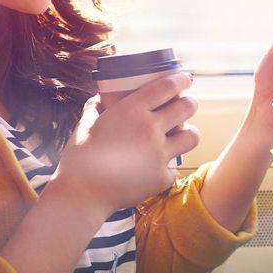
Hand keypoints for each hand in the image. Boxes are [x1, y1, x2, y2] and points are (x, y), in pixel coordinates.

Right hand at [49, 72, 199, 214]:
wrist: (81, 193)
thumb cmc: (79, 158)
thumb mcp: (86, 124)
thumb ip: (95, 107)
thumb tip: (99, 98)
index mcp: (132, 110)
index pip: (168, 86)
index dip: (182, 80)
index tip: (186, 79)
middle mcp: (150, 128)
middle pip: (187, 107)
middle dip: (190, 103)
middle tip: (186, 105)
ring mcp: (159, 154)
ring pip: (192, 136)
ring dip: (188, 133)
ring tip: (182, 135)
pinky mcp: (161, 177)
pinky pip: (174, 167)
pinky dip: (167, 166)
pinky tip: (157, 167)